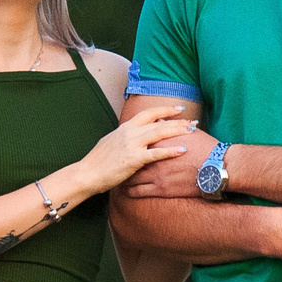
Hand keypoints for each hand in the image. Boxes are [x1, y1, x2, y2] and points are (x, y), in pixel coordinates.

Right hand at [79, 109, 197, 192]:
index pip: (149, 113)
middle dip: (178, 120)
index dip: (165, 109)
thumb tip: (136, 134)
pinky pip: (156, 154)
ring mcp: (131, 145)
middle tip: (194, 121)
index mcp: (125, 127)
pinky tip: (183, 150)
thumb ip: (126, 137)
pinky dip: (170, 151)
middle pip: (158, 121)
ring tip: (192, 130)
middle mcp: (130, 132)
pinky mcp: (133, 159)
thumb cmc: (99, 161)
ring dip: (178, 130)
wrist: (87, 173)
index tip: (179, 108)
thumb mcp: (113, 142)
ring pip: (159, 133)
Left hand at [121, 127, 217, 198]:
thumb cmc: (206, 148)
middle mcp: (154, 157)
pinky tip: (126, 191)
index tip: (125, 147)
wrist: (217, 168)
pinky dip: (129, 191)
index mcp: (159, 141)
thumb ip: (171, 127)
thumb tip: (161, 121)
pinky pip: (138, 192)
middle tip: (117, 163)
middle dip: (123, 162)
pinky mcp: (161, 189)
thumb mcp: (188, 132)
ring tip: (119, 178)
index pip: (138, 140)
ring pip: (131, 177)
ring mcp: (156, 174)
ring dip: (124, 178)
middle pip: (131, 159)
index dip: (130, 144)